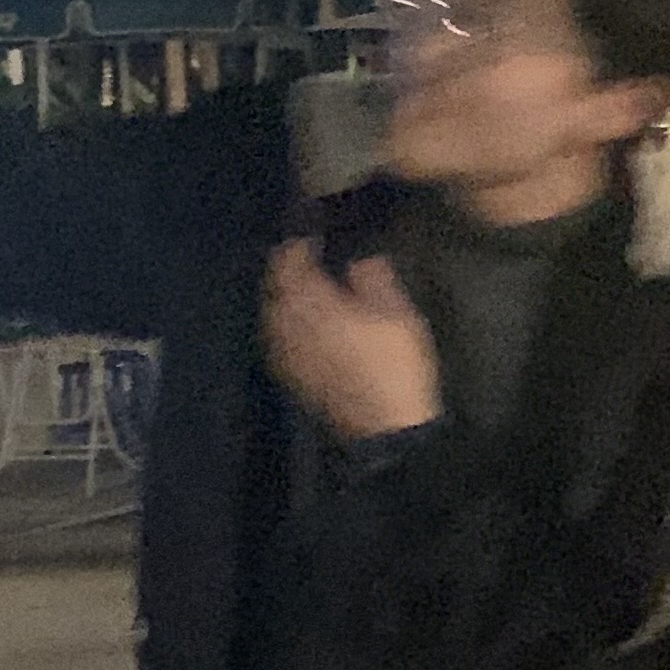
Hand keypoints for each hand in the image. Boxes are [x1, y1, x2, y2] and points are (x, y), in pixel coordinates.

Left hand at [262, 242, 441, 441]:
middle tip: (307, 262)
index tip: (312, 239)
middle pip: (273, 287)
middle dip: (287, 272)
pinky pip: (277, 340)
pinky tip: (304, 327)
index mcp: (311, 302)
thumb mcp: (398, 312)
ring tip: (305, 293)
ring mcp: (284, 354)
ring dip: (284, 299)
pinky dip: (286, 326)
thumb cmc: (395, 364)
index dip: (297, 246)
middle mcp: (287, 324)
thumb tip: (356, 260)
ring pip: (272, 314)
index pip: (289, 262)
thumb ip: (373, 277)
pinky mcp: (290, 376)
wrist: (386, 429)